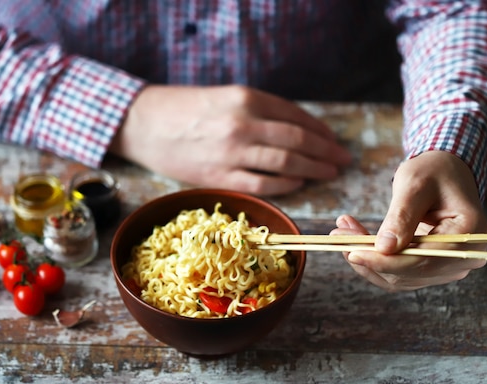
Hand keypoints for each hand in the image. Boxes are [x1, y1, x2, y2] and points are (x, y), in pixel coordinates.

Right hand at [107, 85, 350, 195]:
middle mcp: (242, 124)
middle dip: (325, 151)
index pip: (296, 116)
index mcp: (245, 99)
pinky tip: (299, 183)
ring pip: (285, 163)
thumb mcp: (227, 96)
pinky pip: (263, 184)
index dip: (320, 131)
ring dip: (313, 169)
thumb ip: (261, 111)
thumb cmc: (186, 108)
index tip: (334, 140)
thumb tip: (299, 131)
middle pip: (297, 141)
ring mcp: (231, 153)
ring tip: (329, 172)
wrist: (145, 124)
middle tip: (342, 160)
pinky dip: (286, 184)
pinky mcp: (220, 176)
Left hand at [330, 151, 486, 290]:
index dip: (384, 260)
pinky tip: (353, 240)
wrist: (445, 173)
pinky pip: (396, 273)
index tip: (351, 251)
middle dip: (369, 256)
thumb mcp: (415, 184)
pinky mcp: (430, 268)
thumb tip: (384, 248)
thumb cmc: (434, 171)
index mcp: (470, 235)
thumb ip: (401, 216)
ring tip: (342, 231)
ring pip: (398, 277)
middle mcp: (464, 258)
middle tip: (338, 233)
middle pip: (408, 272)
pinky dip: (372, 260)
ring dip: (365, 258)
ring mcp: (448, 267)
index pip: (423, 260)